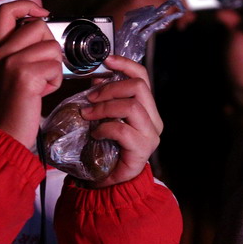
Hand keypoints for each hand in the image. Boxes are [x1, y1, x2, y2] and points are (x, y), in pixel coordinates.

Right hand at [0, 0, 62, 146]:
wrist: (4, 131)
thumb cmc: (12, 103)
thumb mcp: (8, 69)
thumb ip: (20, 48)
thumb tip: (43, 27)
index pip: (7, 10)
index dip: (28, 5)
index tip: (43, 13)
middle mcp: (0, 52)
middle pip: (39, 26)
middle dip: (49, 46)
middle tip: (40, 68)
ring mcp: (12, 62)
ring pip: (52, 47)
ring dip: (54, 67)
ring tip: (40, 83)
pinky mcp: (26, 75)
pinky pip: (55, 67)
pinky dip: (55, 81)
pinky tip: (41, 92)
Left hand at [79, 55, 162, 187]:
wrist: (113, 183)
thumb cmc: (110, 150)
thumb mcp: (109, 118)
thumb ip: (107, 99)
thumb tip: (97, 79)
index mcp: (148, 109)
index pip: (143, 76)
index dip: (125, 64)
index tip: (106, 60)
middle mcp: (154, 120)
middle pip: (138, 87)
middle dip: (110, 88)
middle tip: (90, 97)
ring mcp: (151, 135)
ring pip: (131, 106)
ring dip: (105, 107)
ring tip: (88, 115)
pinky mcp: (142, 149)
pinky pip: (122, 129)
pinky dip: (105, 127)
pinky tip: (95, 133)